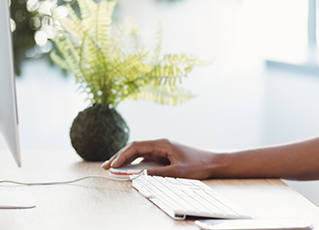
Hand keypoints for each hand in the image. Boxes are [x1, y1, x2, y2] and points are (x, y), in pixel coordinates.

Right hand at [101, 138, 218, 178]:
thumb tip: (141, 174)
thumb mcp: (178, 171)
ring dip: (126, 160)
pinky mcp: (165, 155)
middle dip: (119, 157)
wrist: (213, 162)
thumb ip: (159, 173)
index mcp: (163, 144)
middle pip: (135, 148)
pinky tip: (128, 169)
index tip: (112, 165)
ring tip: (113, 168)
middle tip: (105, 166)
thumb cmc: (198, 165)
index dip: (122, 155)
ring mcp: (162, 149)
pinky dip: (135, 163)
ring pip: (139, 152)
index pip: (137, 146)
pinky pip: (146, 157)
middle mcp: (161, 144)